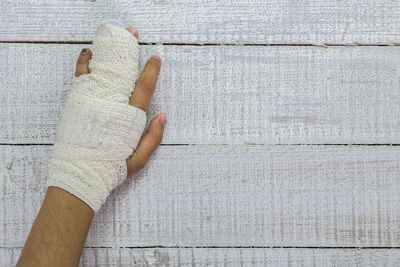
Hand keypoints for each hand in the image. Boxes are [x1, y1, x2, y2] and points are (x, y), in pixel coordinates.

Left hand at [75, 26, 165, 176]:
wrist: (79, 175)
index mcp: (128, 118)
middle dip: (129, 52)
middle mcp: (111, 105)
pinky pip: (81, 78)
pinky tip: (87, 53)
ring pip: (102, 72)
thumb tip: (164, 116)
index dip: (151, 71)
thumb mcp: (139, 160)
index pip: (143, 88)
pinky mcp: (77, 103)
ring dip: (107, 52)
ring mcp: (91, 102)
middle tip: (133, 33)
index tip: (156, 57)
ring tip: (111, 36)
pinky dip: (84, 64)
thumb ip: (153, 138)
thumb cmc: (111, 169)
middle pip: (122, 73)